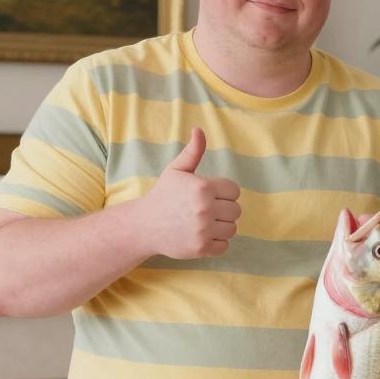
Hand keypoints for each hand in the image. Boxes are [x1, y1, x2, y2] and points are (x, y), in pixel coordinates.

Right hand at [135, 128, 241, 258]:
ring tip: (203, 222)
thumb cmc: (163, 195)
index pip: (234, 190)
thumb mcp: (176, 171)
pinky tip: (201, 235)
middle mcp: (205, 209)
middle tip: (205, 209)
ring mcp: (203, 230)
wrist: (144, 225)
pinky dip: (216, 243)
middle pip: (236, 210)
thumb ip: (193, 152)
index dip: (223, 192)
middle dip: (223, 209)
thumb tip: (199, 130)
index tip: (209, 194)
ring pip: (232, 229)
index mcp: (202, 187)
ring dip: (221, 226)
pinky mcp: (201, 248)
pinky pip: (225, 246)